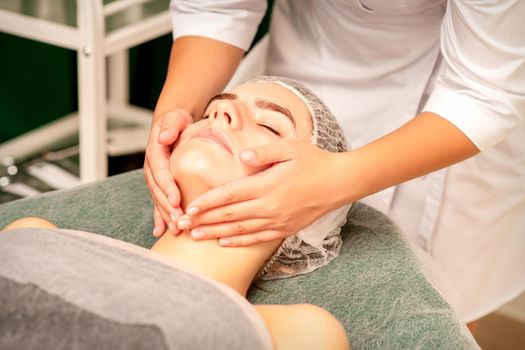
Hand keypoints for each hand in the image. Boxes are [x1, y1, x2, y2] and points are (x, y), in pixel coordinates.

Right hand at [144, 108, 192, 236]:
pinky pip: (158, 202)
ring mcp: (154, 178)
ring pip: (158, 199)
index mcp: (155, 153)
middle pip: (158, 190)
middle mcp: (152, 168)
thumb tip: (164, 136)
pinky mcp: (159, 185)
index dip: (167, 186)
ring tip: (175, 230)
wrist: (172, 125)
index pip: (160, 172)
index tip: (176, 200)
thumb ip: (170, 126)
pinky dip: (159, 217)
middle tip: (179, 221)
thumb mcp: (174, 118)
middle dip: (167, 207)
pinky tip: (161, 232)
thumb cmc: (176, 122)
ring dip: (165, 216)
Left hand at [177, 139, 344, 245]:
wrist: (339, 183)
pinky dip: (238, 242)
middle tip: (180, 225)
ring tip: (195, 236)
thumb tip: (242, 158)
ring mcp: (277, 221)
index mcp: (267, 185)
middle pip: (229, 216)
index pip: (229, 195)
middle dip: (202, 220)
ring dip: (215, 234)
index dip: (207, 203)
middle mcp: (269, 206)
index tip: (188, 208)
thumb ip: (265, 152)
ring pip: (240, 231)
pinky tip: (223, 243)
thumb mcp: (291, 148)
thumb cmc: (314, 161)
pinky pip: (257, 239)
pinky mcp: (285, 229)